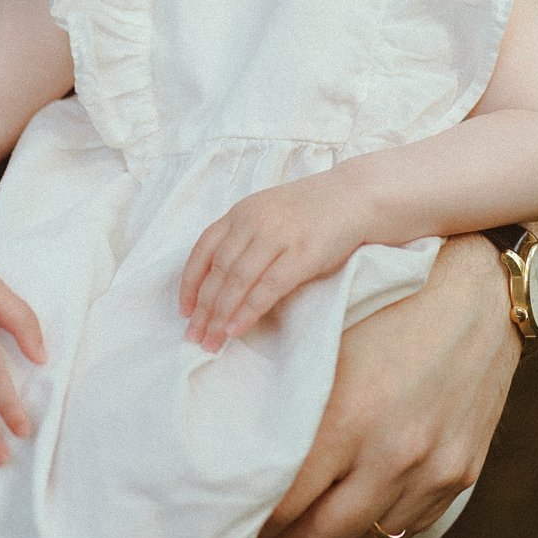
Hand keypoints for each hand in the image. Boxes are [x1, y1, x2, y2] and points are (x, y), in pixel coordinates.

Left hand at [178, 178, 363, 349]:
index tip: (184, 311)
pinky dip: (249, 310)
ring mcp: (279, 237)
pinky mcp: (303, 254)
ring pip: (238, 280)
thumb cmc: (309, 211)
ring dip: (221, 314)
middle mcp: (254, 222)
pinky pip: (269, 286)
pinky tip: (237, 329)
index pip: (203, 250)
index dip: (190, 283)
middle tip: (194, 337)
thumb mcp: (267, 214)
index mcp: (241, 213)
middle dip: (203, 308)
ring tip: (213, 340)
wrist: (354, 196)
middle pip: (218, 270)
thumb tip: (220, 283)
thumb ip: (244, 239)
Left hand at [259, 235, 516, 537]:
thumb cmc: (386, 306)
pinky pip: (405, 525)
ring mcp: (431, 469)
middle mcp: (391, 452)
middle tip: (262, 534)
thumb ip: (284, 400)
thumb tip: (228, 450)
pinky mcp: (460, 474)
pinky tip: (355, 500)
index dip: (252, 519)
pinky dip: (375, 522)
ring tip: (304, 519)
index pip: (282, 506)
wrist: (479, 296)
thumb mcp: (327, 341)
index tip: (237, 512)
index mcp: (347, 416)